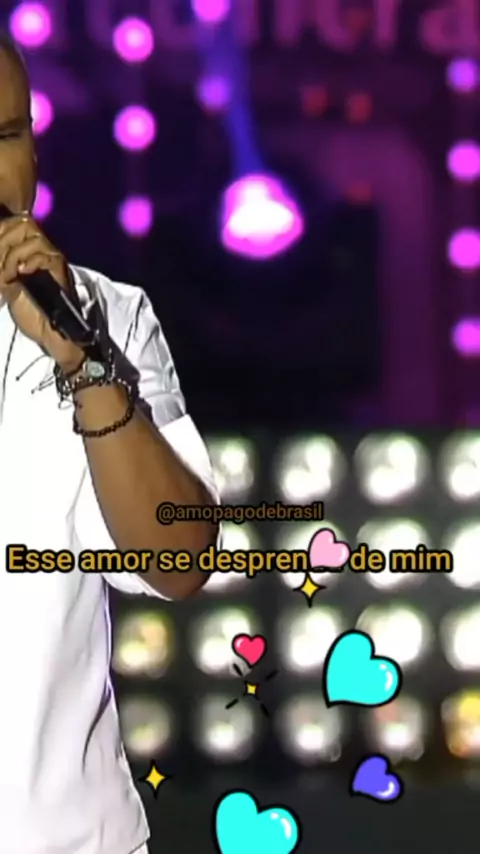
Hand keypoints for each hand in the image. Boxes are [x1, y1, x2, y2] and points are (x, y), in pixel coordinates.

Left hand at [0, 212, 82, 368]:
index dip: (0, 231)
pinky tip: (21, 274)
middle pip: (23, 223)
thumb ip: (0, 266)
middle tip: (1, 269)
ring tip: (9, 275)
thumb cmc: (30, 311)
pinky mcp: (60, 270)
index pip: (12, 222)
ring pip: (33, 237)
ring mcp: (53, 259)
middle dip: (4, 241)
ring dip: (13, 254)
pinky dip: (29, 261)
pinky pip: (45, 254)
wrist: (50, 333)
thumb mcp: (5, 283)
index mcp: (28, 250)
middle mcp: (43, 250)